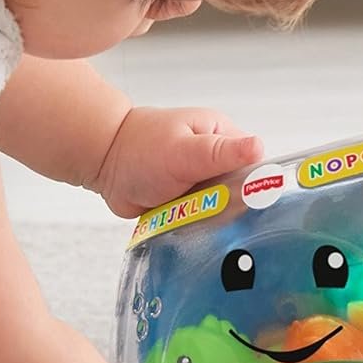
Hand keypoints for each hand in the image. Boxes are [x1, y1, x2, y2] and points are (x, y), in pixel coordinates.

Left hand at [93, 106, 263, 218]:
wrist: (104, 162)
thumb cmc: (140, 148)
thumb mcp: (184, 150)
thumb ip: (221, 152)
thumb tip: (258, 147)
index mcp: (224, 136)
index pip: (256, 166)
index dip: (254, 186)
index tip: (239, 201)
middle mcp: (218, 159)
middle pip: (243, 192)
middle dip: (227, 207)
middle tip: (204, 208)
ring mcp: (205, 181)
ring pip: (224, 210)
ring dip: (210, 218)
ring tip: (190, 214)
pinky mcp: (192, 201)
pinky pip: (205, 220)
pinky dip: (197, 226)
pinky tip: (187, 225)